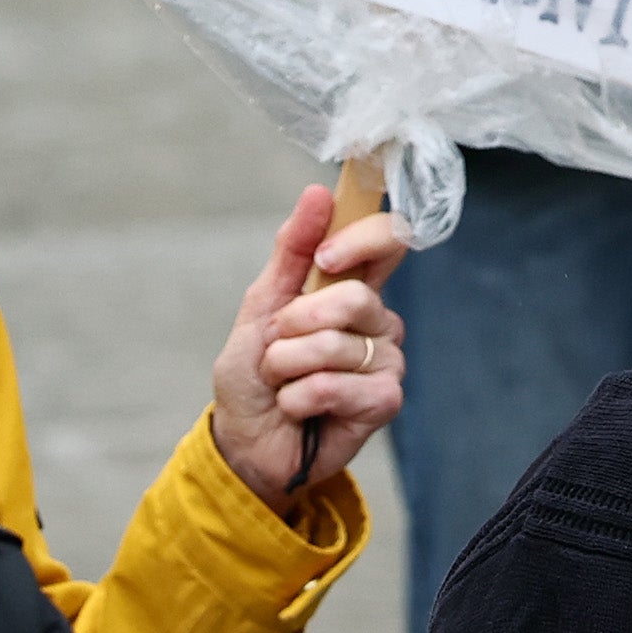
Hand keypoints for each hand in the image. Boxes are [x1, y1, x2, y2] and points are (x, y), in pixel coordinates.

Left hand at [203, 185, 406, 506]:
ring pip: (340, 346)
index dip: (362, 240)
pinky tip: (299, 408)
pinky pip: (343, 387)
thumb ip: (292, 250)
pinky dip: (303, 397)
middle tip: (277, 346)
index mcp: (350, 287)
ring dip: (289, 367)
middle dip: (297, 323)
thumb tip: (318, 193)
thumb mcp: (260, 304)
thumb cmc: (253, 374)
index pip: (387, 242)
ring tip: (283, 383)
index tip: (325, 258)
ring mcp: (384, 361)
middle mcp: (375, 320)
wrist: (244, 439)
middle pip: (356, 297)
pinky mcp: (383, 402)